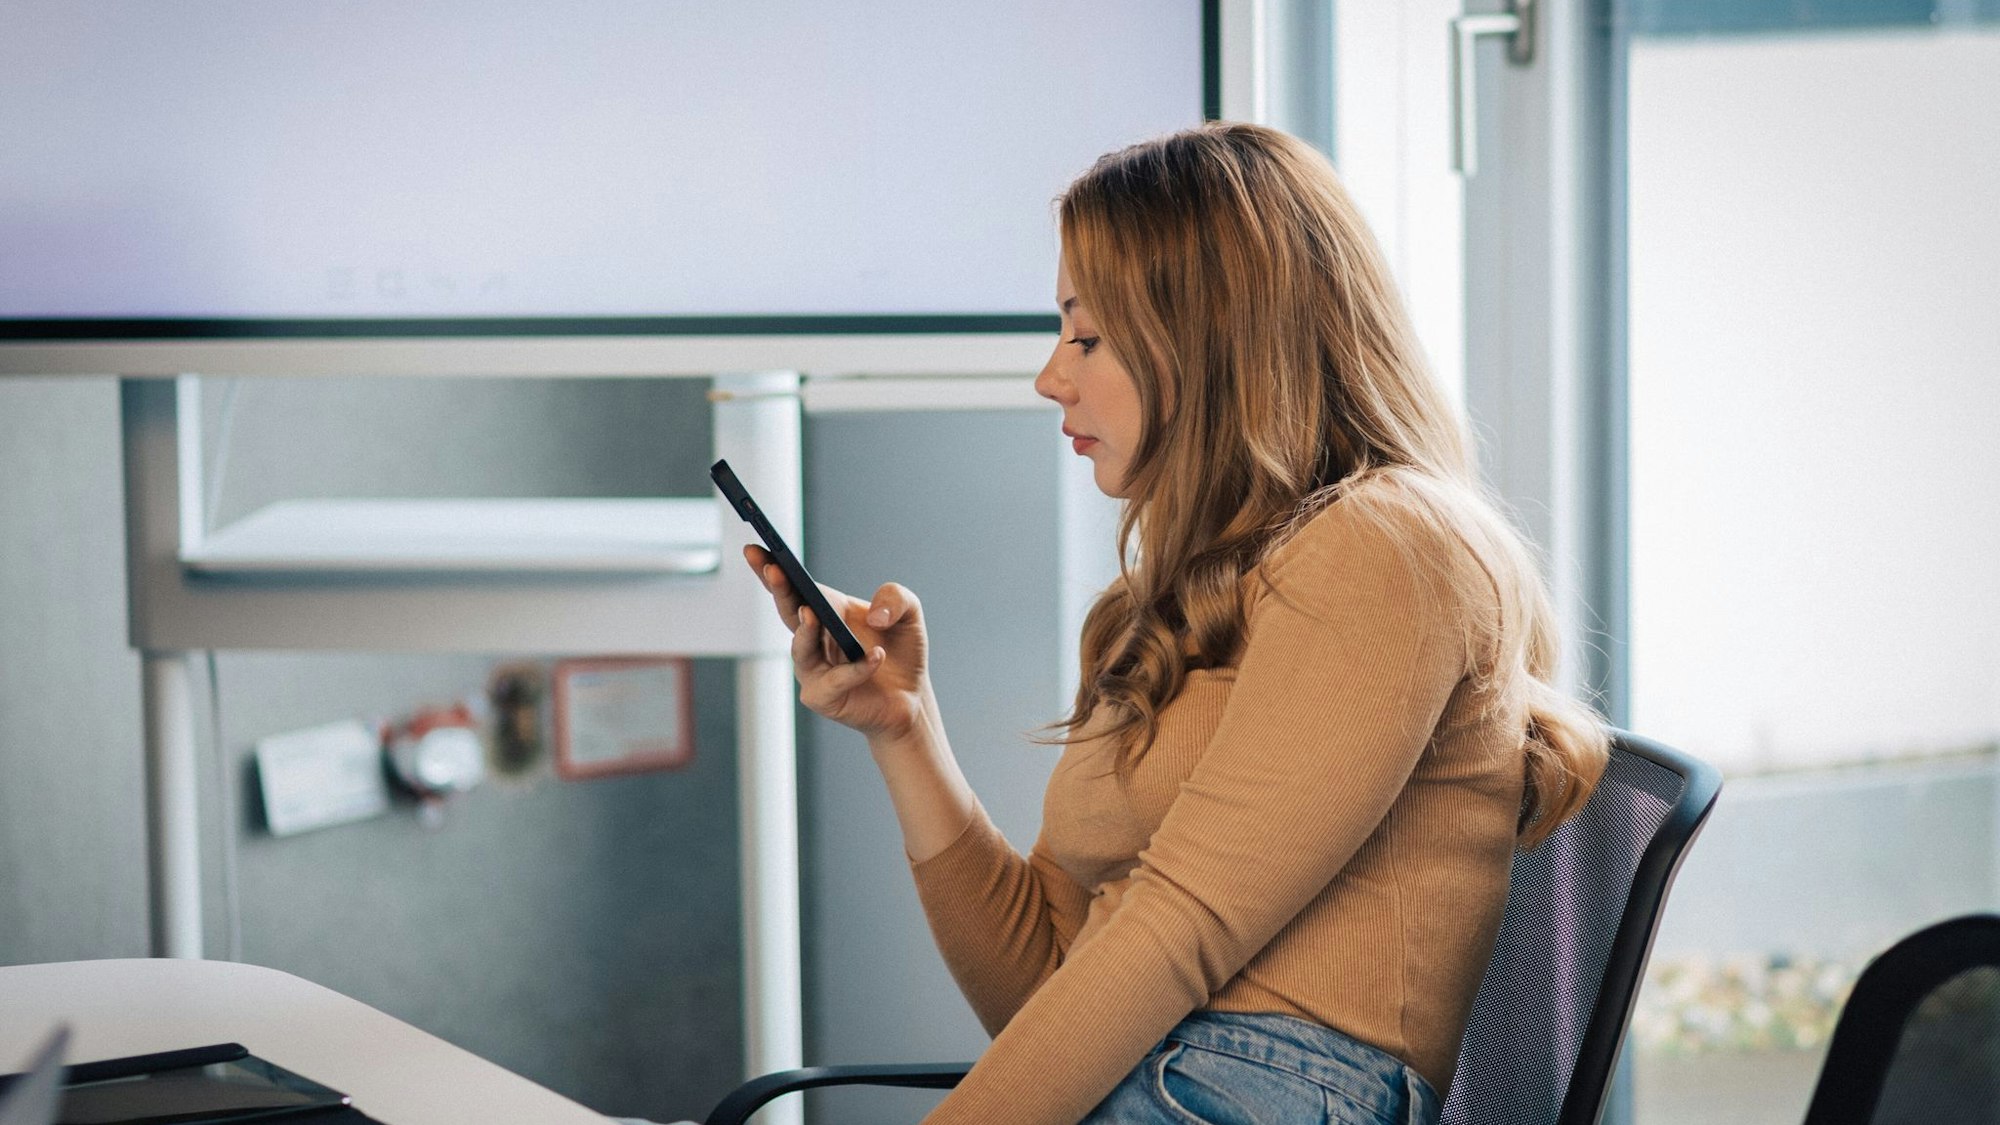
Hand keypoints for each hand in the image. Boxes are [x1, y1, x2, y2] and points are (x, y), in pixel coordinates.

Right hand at [744, 544, 932, 742]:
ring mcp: (813, 669)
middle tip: (774, 569)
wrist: (912, 697)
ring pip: (801, 649)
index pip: (793, 587)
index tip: (753, 548)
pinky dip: (856, 669)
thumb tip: (874, 615)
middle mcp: (813, 638)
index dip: (770, 568)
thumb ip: (896, 598)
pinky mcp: (824, 697)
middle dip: (779, 589)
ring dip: (805, 630)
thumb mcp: (909, 613)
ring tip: (811, 612)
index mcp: (826, 611)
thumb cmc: (901, 651)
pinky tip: (876, 656)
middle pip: (788, 611)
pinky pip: (835, 681)